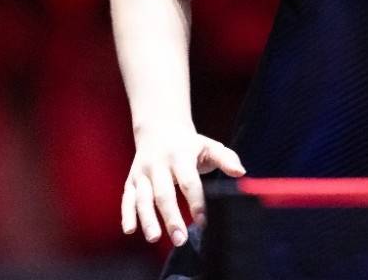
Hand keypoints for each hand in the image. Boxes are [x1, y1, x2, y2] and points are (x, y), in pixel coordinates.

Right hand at [121, 128, 245, 246]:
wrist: (159, 128)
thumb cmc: (190, 144)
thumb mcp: (210, 146)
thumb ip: (226, 159)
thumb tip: (241, 172)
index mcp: (180, 156)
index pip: (189, 182)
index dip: (196, 202)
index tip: (203, 221)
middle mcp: (158, 165)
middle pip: (163, 194)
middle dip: (171, 218)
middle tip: (180, 240)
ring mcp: (142, 173)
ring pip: (142, 198)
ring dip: (147, 219)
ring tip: (154, 238)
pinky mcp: (131, 180)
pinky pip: (127, 199)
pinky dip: (127, 214)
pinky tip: (130, 231)